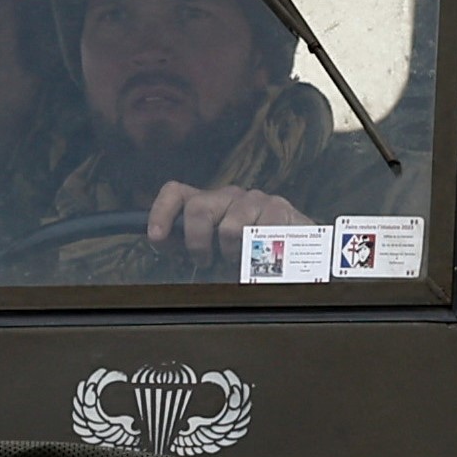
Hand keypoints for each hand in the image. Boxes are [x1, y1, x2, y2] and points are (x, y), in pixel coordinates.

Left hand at [141, 182, 308, 261]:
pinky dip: (258, 256)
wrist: (301, 251)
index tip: (156, 237)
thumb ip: (188, 247)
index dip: (161, 212)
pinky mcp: (279, 208)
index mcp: (209, 203)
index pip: (176, 193)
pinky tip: (265, 259)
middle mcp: (229, 195)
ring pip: (229, 228)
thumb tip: (163, 244)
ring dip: (232, 255)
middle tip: (206, 262)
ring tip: (242, 263)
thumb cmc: (250, 254)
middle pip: (198, 207)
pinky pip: (260, 236)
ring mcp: (254, 199)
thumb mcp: (215, 252)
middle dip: (196, 242)